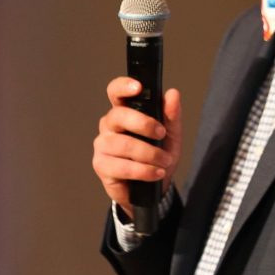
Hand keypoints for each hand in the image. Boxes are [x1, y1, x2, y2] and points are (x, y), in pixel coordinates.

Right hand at [91, 76, 182, 210]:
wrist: (153, 188)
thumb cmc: (158, 156)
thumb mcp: (171, 135)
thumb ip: (172, 115)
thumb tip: (172, 94)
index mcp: (124, 112)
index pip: (115, 92)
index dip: (123, 86)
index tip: (138, 87)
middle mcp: (109, 126)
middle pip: (119, 116)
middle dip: (144, 124)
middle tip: (161, 134)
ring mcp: (102, 145)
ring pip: (123, 144)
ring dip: (149, 154)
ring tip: (164, 161)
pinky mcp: (101, 166)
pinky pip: (122, 166)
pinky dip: (143, 170)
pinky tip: (155, 173)